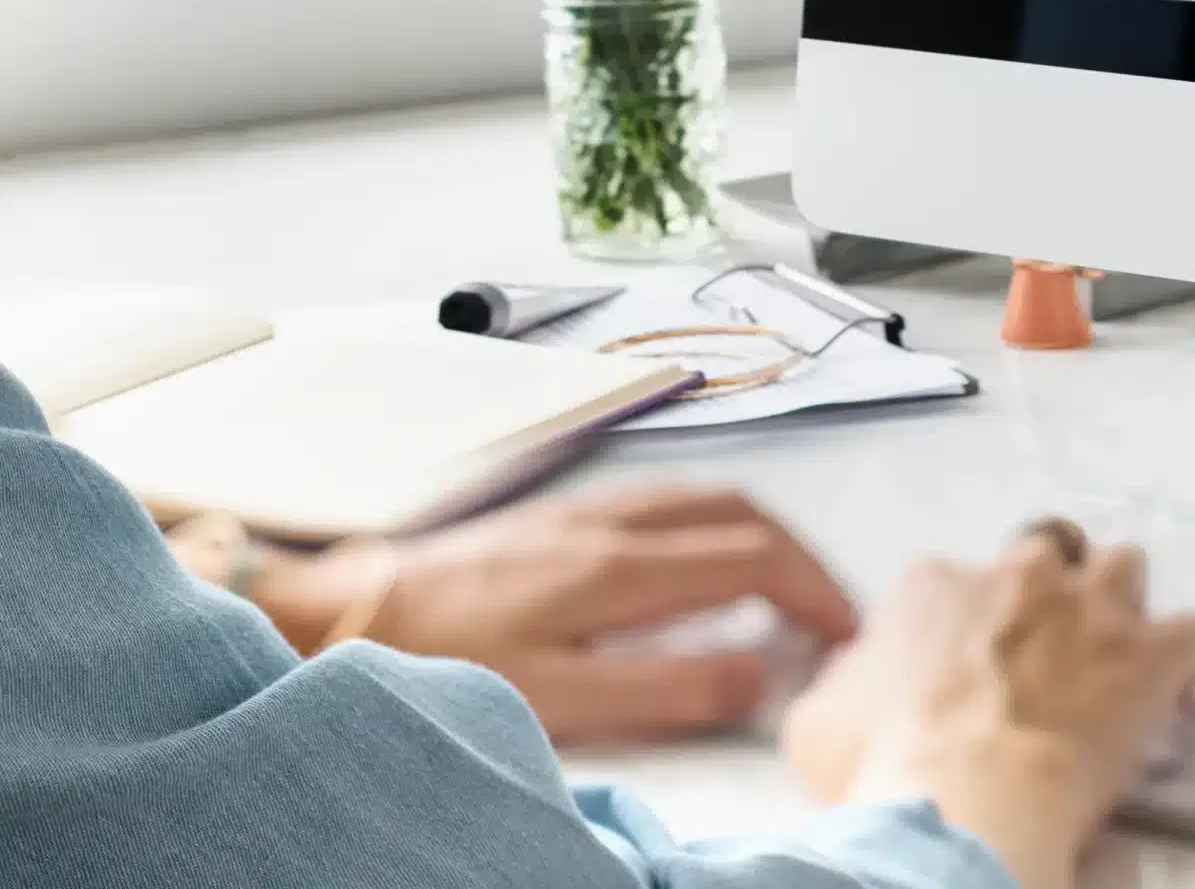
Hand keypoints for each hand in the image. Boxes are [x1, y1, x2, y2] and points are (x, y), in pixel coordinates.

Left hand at [264, 486, 855, 742]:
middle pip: (747, 515)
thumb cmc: (446, 658)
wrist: (350, 610)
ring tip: (784, 584)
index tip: (844, 632)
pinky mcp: (563, 513)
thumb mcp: (559, 696)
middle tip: (829, 610)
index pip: (758, 558)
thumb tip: (758, 672)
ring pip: (710, 498)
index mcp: (624, 564)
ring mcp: (590, 508)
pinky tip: (704, 556)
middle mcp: (618, 521)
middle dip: (804, 559)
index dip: (815, 593)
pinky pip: (670, 498)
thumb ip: (666, 684)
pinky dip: (716, 522)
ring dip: (764, 534)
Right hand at [781, 521, 1194, 888]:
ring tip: (1111, 657)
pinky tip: (1170, 692)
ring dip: (1119, 604)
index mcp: (936, 584)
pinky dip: (1182, 660)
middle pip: (1046, 552)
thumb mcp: (820, 718)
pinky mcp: (1149, 653)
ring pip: (1124, 566)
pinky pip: (1189, 631)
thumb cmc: (885, 768)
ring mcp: (1091, 607)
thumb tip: (859, 672)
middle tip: (1041, 653)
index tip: (967, 666)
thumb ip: (849, 675)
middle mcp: (1019, 574)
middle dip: (1048, 592)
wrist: (965, 804)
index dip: (966, 623)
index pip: (954, 580)